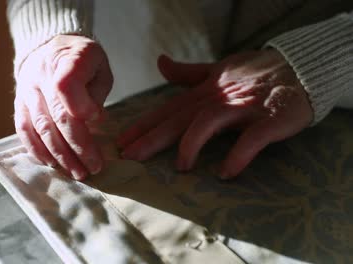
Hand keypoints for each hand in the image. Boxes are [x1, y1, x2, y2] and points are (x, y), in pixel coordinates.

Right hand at [14, 35, 112, 179]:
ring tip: (77, 172)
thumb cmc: (82, 60)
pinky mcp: (18, 104)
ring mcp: (27, 90)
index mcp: (68, 58)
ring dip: (60, 155)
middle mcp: (42, 74)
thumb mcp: (98, 65)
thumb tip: (95, 120)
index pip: (66, 84)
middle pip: (57, 115)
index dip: (81, 105)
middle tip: (93, 167)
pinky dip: (37, 150)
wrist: (47, 47)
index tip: (97, 119)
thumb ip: (97, 91)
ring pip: (41, 128)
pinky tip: (52, 164)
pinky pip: (24, 130)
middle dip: (78, 146)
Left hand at [117, 50, 312, 178]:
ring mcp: (243, 107)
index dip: (144, 124)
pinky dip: (238, 154)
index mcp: (205, 90)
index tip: (121, 141)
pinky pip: (251, 138)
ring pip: (208, 122)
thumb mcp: (218, 69)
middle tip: (131, 156)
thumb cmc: (257, 72)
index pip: (168, 109)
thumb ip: (188, 72)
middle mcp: (219, 98)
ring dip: (191, 144)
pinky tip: (225, 172)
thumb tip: (160, 63)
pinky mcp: (269, 118)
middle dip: (152, 137)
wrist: (301, 67)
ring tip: (180, 167)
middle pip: (179, 118)